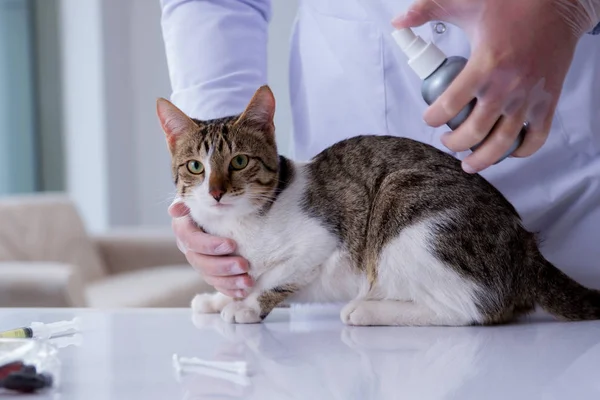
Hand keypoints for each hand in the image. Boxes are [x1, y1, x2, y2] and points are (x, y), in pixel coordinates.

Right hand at [169, 200, 252, 296]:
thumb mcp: (200, 197)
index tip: (232, 245)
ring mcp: (199, 261)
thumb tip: (174, 210)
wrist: (220, 211)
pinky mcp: (210, 272)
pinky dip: (229, 289)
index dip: (210, 245)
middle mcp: (188, 248)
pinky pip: (217, 284)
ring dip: (229, 281)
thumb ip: (189, 201)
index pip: (192, 240)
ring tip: (248, 282)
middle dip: (223, 266)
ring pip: (209, 276)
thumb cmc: (211, 202)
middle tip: (244, 265)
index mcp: (184, 229)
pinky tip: (242, 292)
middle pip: (200, 262)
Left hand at [392, 0, 597, 172]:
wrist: (558, 5)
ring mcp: (528, 97)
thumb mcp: (465, 3)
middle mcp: (506, 87)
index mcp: (484, 65)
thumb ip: (427, 10)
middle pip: (473, 132)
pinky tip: (507, 152)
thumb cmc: (512, 5)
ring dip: (483, 159)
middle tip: (447, 141)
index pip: (449, 105)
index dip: (432, 118)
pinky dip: (521, 151)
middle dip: (454, 143)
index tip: (429, 118)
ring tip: (469, 163)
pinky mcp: (548, 101)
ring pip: (503, 143)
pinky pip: (536, 137)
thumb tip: (399, 22)